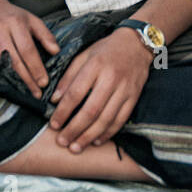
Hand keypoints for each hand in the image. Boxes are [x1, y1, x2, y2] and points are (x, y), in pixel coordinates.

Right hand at [0, 0, 59, 96]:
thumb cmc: (11, 16)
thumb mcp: (32, 19)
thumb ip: (45, 35)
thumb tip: (56, 52)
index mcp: (15, 23)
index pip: (27, 49)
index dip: (36, 68)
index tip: (43, 82)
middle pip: (14, 61)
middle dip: (26, 80)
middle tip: (36, 93)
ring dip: (12, 82)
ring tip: (23, 93)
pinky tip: (7, 86)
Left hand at [49, 29, 151, 152]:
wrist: (137, 44)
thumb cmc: (106, 49)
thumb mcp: (84, 55)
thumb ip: (69, 76)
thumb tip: (54, 99)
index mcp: (95, 66)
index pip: (76, 93)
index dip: (63, 111)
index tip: (53, 124)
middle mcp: (111, 78)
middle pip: (91, 110)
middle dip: (74, 129)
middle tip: (62, 141)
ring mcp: (125, 89)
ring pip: (106, 119)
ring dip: (89, 136)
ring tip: (76, 147)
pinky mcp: (134, 97)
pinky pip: (121, 119)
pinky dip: (108, 133)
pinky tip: (96, 141)